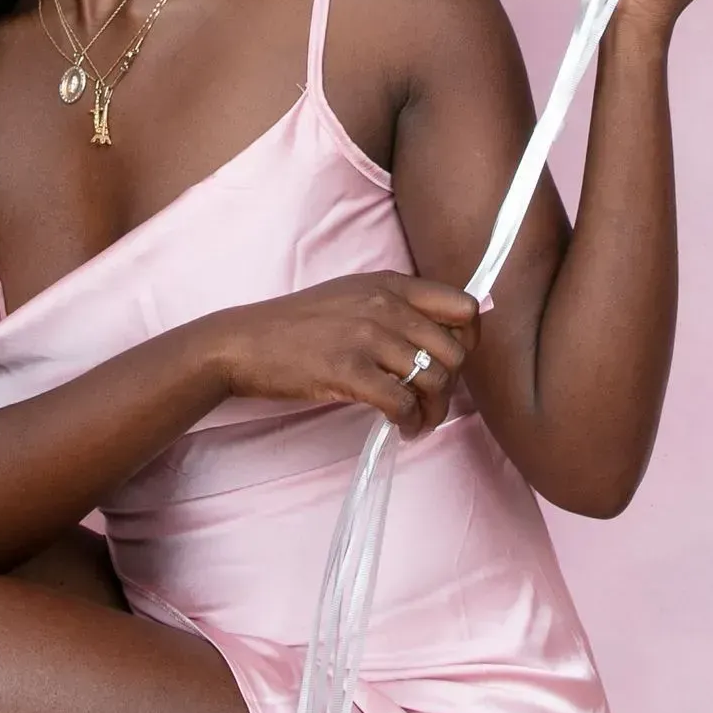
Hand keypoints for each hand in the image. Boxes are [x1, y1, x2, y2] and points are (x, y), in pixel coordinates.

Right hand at [202, 274, 479, 438]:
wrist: (244, 343)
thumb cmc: (298, 324)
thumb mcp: (353, 296)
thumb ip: (397, 306)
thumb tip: (445, 335)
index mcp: (391, 283)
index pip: (464, 308)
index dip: (468, 341)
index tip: (451, 364)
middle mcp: (385, 304)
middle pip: (455, 351)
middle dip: (450, 385)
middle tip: (431, 401)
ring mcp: (367, 336)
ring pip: (434, 380)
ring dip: (434, 411)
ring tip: (419, 422)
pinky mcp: (348, 370)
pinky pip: (403, 403)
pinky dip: (410, 424)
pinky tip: (403, 430)